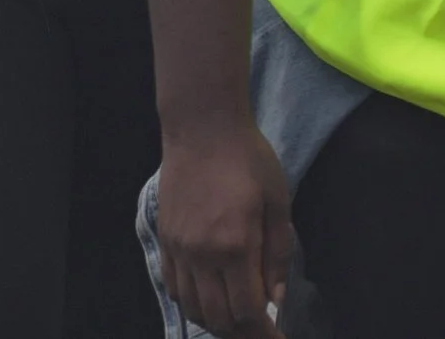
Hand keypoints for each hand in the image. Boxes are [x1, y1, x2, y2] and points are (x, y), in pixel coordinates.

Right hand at [155, 123, 292, 338]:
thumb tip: (276, 299)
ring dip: (216, 323)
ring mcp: (178, 248)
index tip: (280, 338)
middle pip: (219, 318)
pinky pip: (173, 286)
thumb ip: (278, 256)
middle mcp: (201, 254)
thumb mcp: (278, 205)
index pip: (249, 312)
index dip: (266, 334)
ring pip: (192, 307)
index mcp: (235, 246)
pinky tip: (208, 299)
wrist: (201, 128)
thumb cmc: (248, 160)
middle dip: (244, 334)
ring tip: (236, 320)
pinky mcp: (165, 238)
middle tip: (262, 331)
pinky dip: (191, 303)